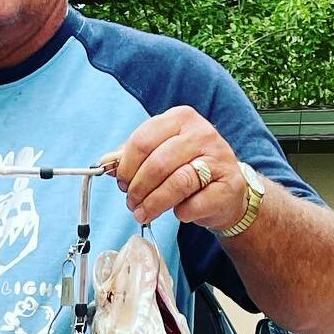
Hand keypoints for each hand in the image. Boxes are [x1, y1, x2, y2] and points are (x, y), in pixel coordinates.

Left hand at [109, 108, 248, 232]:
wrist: (226, 190)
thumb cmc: (188, 169)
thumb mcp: (160, 154)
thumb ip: (133, 156)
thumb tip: (106, 163)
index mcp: (180, 118)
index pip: (143, 140)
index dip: (127, 167)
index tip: (122, 183)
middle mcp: (202, 133)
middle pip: (157, 164)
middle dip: (138, 189)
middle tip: (132, 203)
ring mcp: (218, 158)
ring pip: (176, 183)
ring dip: (153, 204)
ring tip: (143, 214)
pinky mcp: (228, 186)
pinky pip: (195, 204)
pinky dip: (181, 213)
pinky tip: (178, 212)